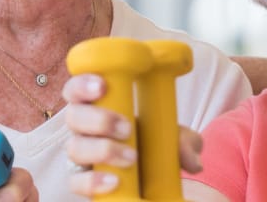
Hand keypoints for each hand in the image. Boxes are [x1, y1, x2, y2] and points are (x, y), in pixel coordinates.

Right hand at [59, 74, 202, 195]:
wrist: (152, 178)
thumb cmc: (155, 144)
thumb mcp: (175, 138)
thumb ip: (185, 142)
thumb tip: (192, 162)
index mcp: (98, 105)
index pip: (78, 88)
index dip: (83, 83)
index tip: (104, 85)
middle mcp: (83, 128)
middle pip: (73, 116)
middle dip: (99, 120)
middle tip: (127, 128)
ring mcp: (80, 154)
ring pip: (74, 148)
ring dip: (102, 150)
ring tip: (130, 158)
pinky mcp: (81, 180)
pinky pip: (76, 181)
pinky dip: (93, 182)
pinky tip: (113, 182)